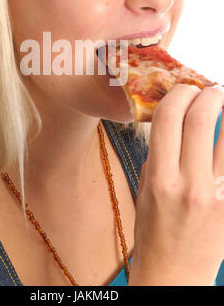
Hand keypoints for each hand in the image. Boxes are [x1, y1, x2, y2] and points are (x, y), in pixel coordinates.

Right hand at [128, 84, 223, 285]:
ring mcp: (217, 196)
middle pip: (201, 119)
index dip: (178, 95)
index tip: (184, 90)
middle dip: (208, 95)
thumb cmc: (154, 230)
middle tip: (210, 91)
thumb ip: (161, 151)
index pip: (169, 118)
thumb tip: (176, 117)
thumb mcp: (146, 186)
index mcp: (159, 178)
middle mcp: (189, 185)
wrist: (174, 273)